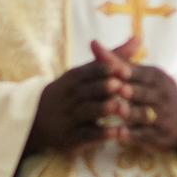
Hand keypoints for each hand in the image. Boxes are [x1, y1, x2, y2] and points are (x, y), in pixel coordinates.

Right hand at [24, 37, 139, 155]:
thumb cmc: (72, 92)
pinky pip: (86, 135)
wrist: (36, 120)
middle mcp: (70, 97)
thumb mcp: (87, 73)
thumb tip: (139, 38)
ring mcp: (69, 117)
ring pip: (87, 112)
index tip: (122, 69)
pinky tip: (116, 133)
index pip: (88, 72)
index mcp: (74, 78)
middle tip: (121, 85)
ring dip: (103, 109)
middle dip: (104, 88)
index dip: (104, 70)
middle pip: (87, 91)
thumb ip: (113, 58)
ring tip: (119, 107)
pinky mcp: (71, 138)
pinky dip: (100, 134)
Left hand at [95, 41, 176, 153]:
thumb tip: (92, 43)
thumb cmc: (151, 90)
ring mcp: (163, 116)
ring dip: (132, 113)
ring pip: (146, 114)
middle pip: (145, 93)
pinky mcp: (161, 134)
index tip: (115, 71)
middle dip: (132, 92)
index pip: (142, 74)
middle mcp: (162, 95)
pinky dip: (133, 135)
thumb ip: (115, 61)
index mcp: (156, 77)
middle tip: (119, 89)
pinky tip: (119, 134)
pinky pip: (146, 135)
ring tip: (118, 111)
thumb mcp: (140, 74)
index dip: (128, 73)